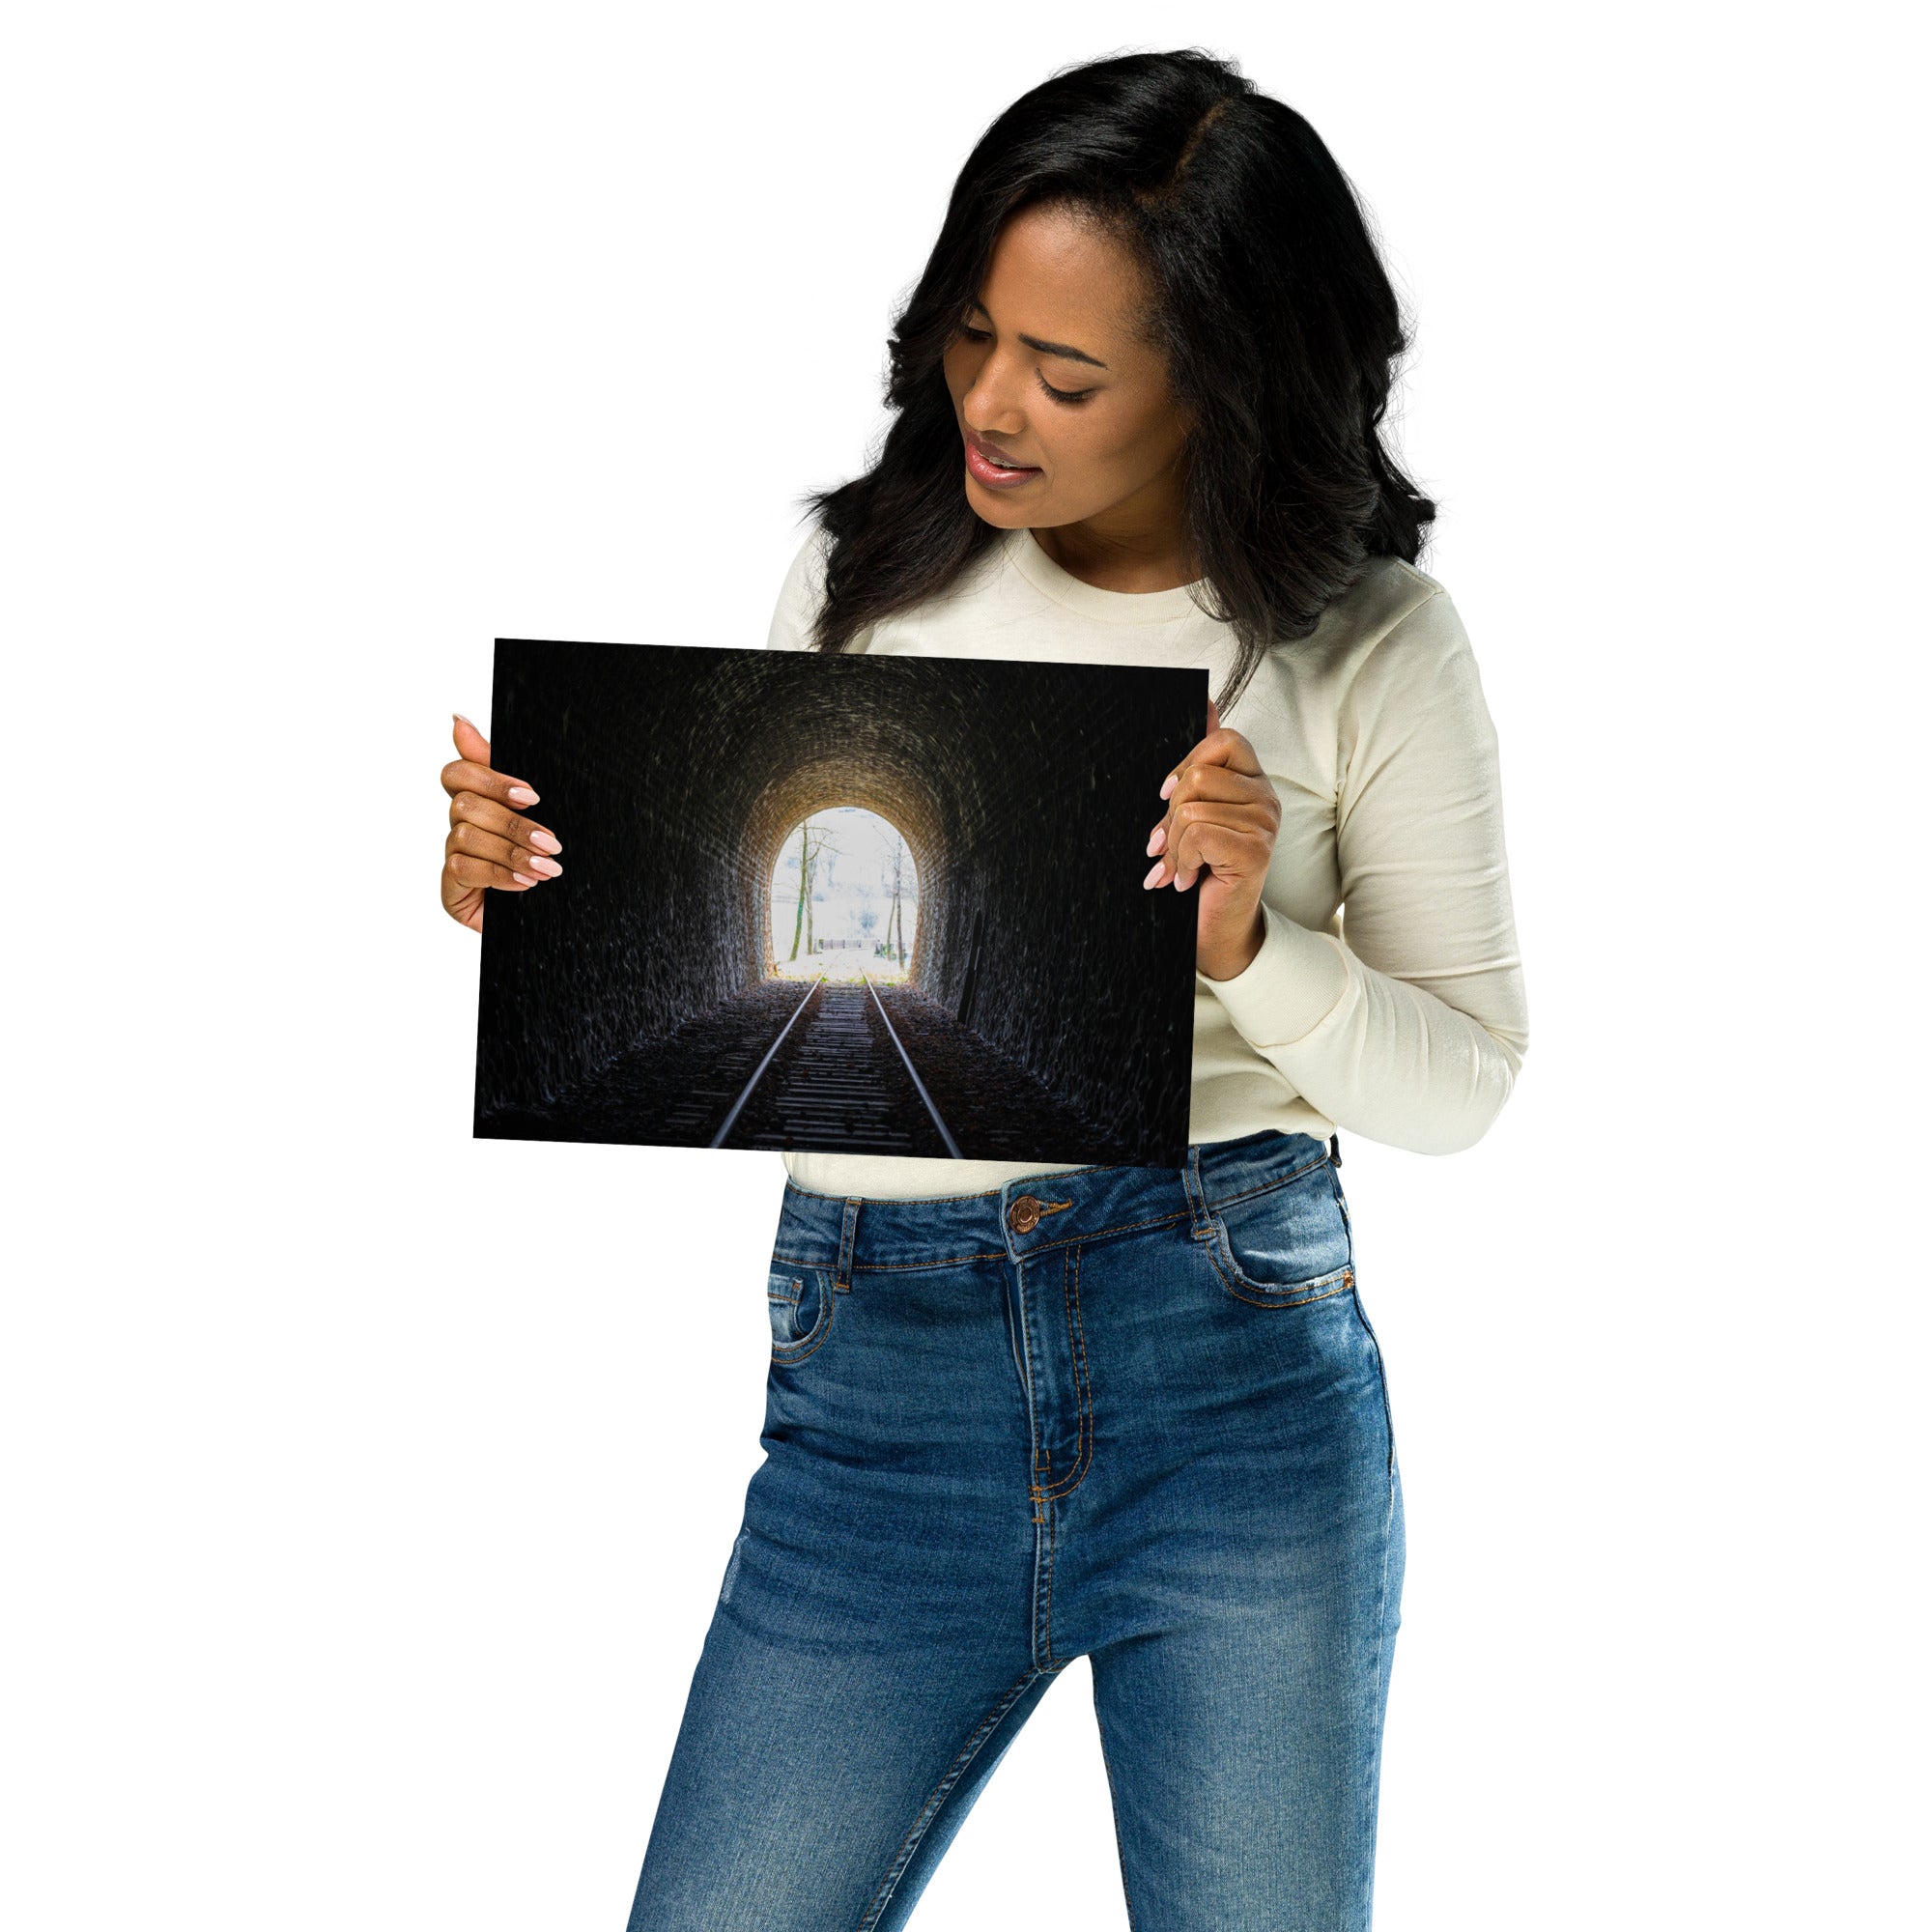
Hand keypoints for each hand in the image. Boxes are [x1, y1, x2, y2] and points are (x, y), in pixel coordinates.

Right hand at [440, 714, 562, 931]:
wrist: (553, 919)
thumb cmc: (543, 862)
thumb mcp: (537, 816)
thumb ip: (504, 773)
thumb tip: (457, 719)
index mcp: (479, 802)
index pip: (458, 773)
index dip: (489, 778)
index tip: (531, 795)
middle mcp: (460, 826)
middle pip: (464, 804)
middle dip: (513, 823)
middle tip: (551, 841)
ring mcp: (453, 856)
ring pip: (466, 836)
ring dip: (512, 851)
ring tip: (547, 868)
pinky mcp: (451, 888)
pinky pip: (464, 868)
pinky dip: (499, 873)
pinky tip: (525, 883)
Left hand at [1142, 697, 1279, 980]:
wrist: (1214, 929)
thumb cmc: (1202, 870)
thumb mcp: (1194, 812)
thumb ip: (1201, 761)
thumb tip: (1205, 701)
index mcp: (1252, 782)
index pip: (1223, 739)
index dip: (1187, 763)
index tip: (1167, 796)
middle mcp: (1266, 798)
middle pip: (1199, 775)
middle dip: (1170, 814)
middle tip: (1166, 844)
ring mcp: (1265, 823)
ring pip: (1192, 808)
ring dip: (1173, 845)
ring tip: (1178, 867)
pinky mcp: (1255, 849)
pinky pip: (1198, 833)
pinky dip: (1181, 860)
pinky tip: (1186, 879)